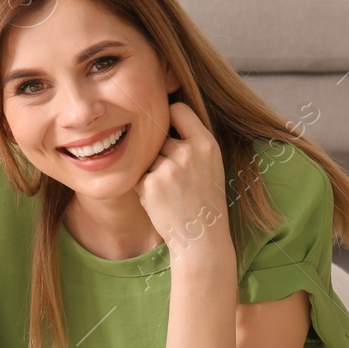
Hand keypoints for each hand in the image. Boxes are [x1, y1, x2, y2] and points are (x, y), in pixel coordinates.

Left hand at [134, 102, 229, 254]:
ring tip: (170, 191)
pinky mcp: (151, 183)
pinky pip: (138, 175)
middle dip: (161, 154)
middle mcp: (189, 152)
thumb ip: (191, 140)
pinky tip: (161, 201)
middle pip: (159, 137)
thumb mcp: (210, 164)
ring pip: (148, 157)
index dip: (169, 117)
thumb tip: (165, 112)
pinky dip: (144, 188)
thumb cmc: (203, 200)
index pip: (178, 110)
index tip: (167, 127)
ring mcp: (169, 167)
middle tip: (177, 179)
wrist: (201, 237)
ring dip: (152, 171)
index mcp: (207, 144)